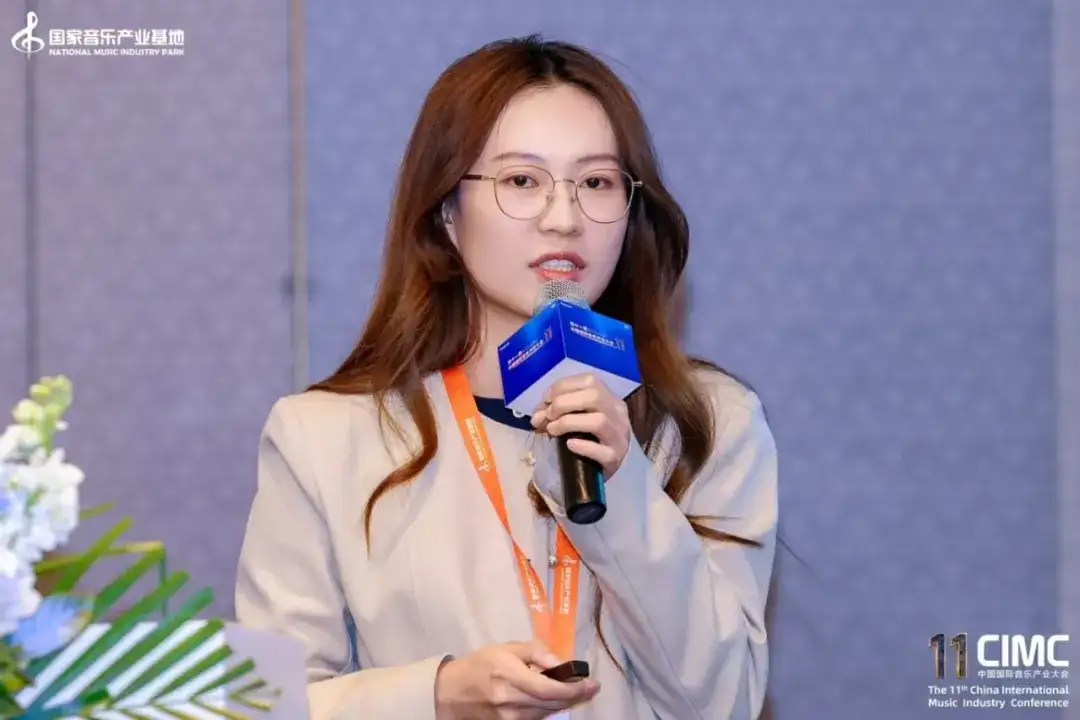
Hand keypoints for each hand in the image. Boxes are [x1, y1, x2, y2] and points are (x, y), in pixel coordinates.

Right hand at [434, 640, 599, 719]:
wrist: (451, 692)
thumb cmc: (480, 664)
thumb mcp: (507, 648)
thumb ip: (536, 652)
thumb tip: (562, 663)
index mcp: (510, 676)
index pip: (550, 689)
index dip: (574, 689)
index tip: (593, 684)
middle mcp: (511, 702)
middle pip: (552, 705)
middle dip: (575, 697)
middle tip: (590, 688)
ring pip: (546, 715)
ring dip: (562, 704)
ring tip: (572, 692)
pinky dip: (547, 711)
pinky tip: (551, 701)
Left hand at [531, 373, 630, 476]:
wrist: (593, 473)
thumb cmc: (583, 440)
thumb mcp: (571, 419)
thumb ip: (554, 412)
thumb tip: (537, 415)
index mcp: (609, 399)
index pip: (590, 381)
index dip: (563, 387)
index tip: (546, 400)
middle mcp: (619, 415)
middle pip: (595, 396)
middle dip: (564, 403)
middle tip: (548, 416)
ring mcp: (619, 438)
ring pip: (599, 421)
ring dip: (569, 423)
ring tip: (552, 430)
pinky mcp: (615, 459)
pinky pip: (601, 451)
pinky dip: (582, 446)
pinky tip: (569, 445)